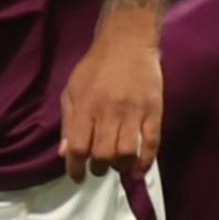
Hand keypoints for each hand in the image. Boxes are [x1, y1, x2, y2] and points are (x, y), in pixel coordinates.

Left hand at [59, 37, 161, 180]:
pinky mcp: (154, 112)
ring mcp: (133, 112)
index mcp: (85, 106)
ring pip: (126, 153)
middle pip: (103, 154)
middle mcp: (108, 112)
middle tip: (98, 167)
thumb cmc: (95, 67)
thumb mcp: (72, 90)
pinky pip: (151, 144)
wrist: (127, 42)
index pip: (78, 147)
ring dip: (119, 166)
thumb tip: (64, 153)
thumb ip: (68, 122)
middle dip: (98, 168)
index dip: (75, 167)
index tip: (76, 176)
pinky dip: (145, 163)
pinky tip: (137, 171)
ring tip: (116, 166)